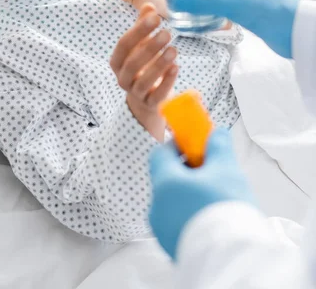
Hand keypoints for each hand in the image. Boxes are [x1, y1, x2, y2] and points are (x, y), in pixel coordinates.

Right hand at [110, 4, 177, 140]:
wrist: (145, 102)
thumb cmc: (142, 67)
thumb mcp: (140, 46)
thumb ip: (143, 27)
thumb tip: (149, 5)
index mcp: (117, 62)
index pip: (123, 45)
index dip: (138, 31)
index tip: (155, 17)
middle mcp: (122, 78)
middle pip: (133, 63)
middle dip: (150, 47)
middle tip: (167, 33)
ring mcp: (135, 93)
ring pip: (144, 81)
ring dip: (159, 64)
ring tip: (174, 49)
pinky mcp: (149, 105)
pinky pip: (157, 95)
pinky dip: (166, 82)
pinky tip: (176, 68)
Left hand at [149, 129, 253, 259]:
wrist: (231, 257)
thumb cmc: (224, 210)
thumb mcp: (226, 169)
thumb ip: (219, 146)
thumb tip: (217, 133)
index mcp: (164, 183)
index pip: (160, 154)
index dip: (176, 145)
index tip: (193, 144)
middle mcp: (157, 206)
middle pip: (166, 178)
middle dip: (187, 171)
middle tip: (210, 170)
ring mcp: (162, 229)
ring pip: (172, 201)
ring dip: (189, 194)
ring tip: (214, 195)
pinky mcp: (172, 246)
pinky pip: (177, 222)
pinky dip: (190, 214)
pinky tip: (211, 216)